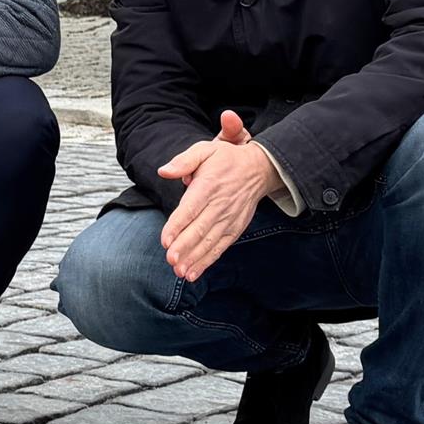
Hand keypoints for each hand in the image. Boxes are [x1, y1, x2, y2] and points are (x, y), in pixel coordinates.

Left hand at [157, 110, 274, 282]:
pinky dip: (207, 261)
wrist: (258, 169)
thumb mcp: (205, 150)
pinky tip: (193, 273)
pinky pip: (220, 247)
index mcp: (209, 186)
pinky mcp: (234, 228)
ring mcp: (228, 219)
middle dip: (185, 247)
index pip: (191, 208)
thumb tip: (164, 171)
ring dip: (194, 258)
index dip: (177, 225)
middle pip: (200, 229)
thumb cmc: (227, 160)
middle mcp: (219, 205)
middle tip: (171, 259)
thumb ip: (183, 161)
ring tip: (180, 271)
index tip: (166, 239)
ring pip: (209, 242)